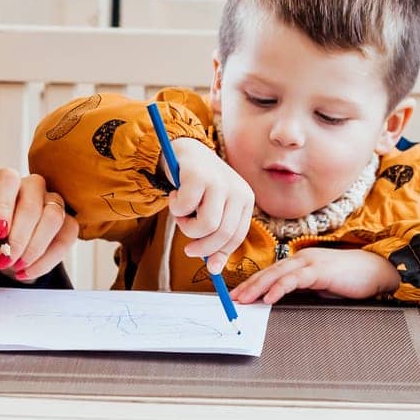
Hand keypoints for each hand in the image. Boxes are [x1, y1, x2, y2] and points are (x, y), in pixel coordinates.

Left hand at [0, 169, 78, 281]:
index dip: (3, 205)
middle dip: (19, 237)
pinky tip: (30, 269)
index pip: (8, 181)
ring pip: (53, 218)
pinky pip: (66, 238)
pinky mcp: (69, 222)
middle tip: (7, 258)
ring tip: (18, 264)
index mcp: (6, 182)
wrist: (11, 252)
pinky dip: (47, 259)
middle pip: (32, 204)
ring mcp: (54, 202)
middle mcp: (32, 187)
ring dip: (35, 248)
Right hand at [167, 138, 253, 271]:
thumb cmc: (199, 185)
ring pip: (206, 224)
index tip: (209, 266)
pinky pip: (185, 208)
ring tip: (181, 214)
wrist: (184, 150)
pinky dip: (175, 208)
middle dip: (202, 247)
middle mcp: (237, 189)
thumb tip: (214, 269)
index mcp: (245, 199)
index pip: (237, 236)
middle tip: (188, 249)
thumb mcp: (212, 210)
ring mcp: (218, 181)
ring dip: (186, 227)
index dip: (221, 253)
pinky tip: (174, 195)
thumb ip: (215, 236)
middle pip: (223, 233)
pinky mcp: (198, 175)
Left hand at [230, 247, 400, 304]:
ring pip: (277, 274)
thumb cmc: (350, 279)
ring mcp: (309, 262)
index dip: (252, 283)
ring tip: (244, 299)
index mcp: (299, 261)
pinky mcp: (319, 270)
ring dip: (258, 287)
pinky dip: (279, 288)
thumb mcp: (320, 285)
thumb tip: (283, 300)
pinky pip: (295, 279)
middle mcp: (300, 258)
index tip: (238, 295)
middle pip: (268, 271)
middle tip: (233, 299)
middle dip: (248, 285)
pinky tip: (269, 298)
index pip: (270, 272)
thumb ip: (303, 289)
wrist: (376, 271)